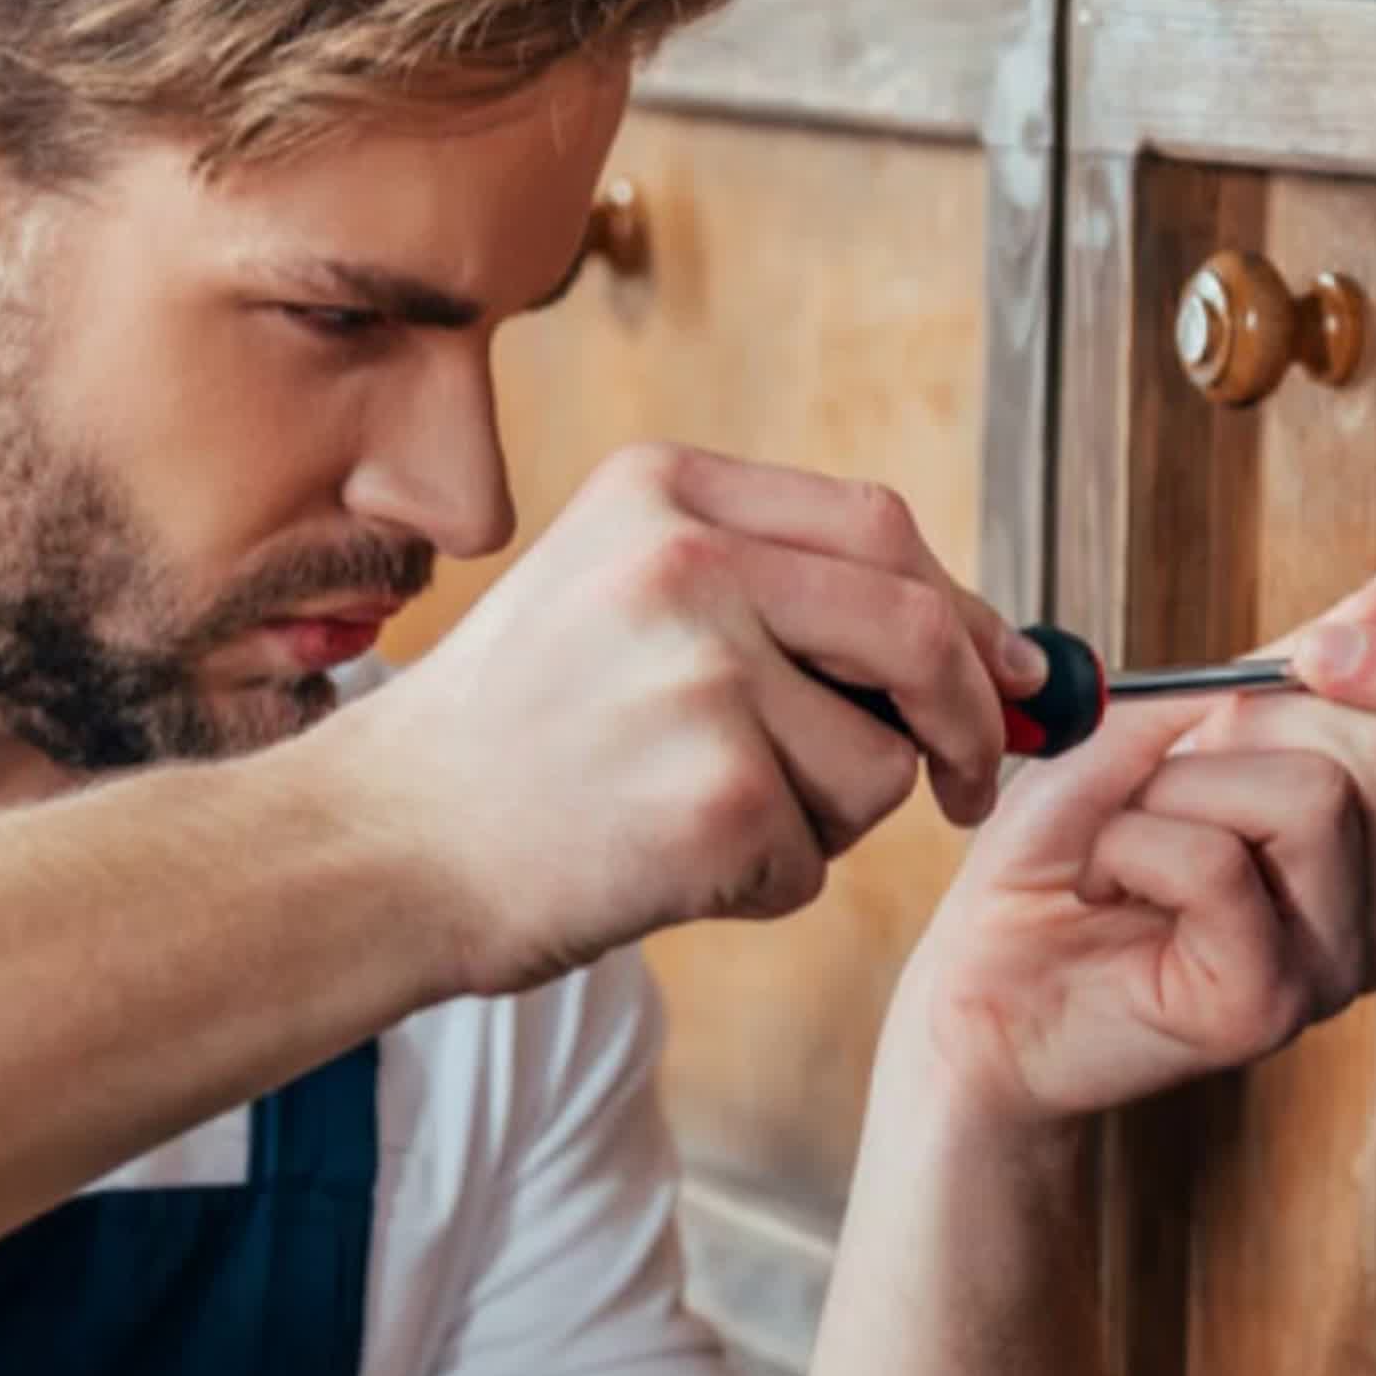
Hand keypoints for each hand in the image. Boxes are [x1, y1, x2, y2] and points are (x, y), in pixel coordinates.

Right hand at [325, 442, 1045, 995]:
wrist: (376, 849)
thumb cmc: (503, 742)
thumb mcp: (609, 592)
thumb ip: (770, 589)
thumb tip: (981, 646)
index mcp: (663, 491)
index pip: (879, 525)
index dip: (961, 607)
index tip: (999, 671)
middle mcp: (686, 563)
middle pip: (917, 627)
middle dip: (971, 715)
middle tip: (969, 779)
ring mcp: (702, 678)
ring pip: (878, 762)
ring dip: (826, 820)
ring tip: (696, 821)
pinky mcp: (717, 798)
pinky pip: (816, 856)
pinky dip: (765, 884)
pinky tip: (663, 870)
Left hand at [881, 564, 1375, 1125]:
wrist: (982, 988)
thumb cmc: (1063, 862)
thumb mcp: (1173, 727)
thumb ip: (1290, 669)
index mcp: (1373, 842)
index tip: (1317, 649)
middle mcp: (1374, 910)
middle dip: (1254, 725)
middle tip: (1170, 775)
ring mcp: (1328, 967)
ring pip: (1310, 799)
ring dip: (1176, 787)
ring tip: (1129, 836)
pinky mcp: (1262, 1006)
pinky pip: (1220, 864)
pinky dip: (1133, 842)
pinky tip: (1106, 878)